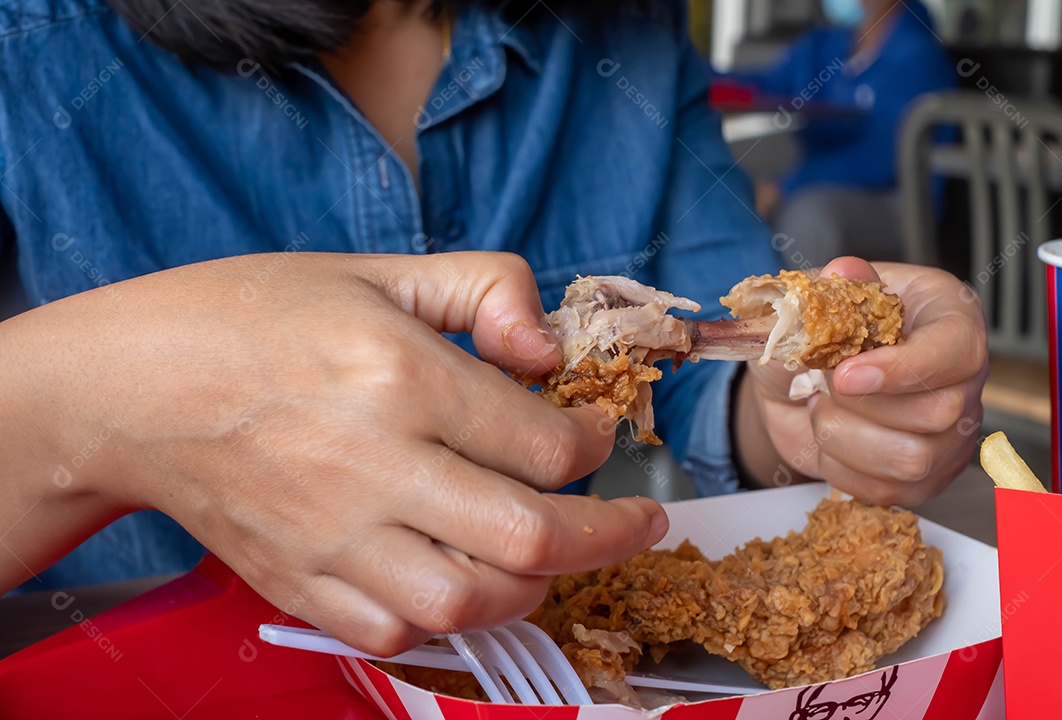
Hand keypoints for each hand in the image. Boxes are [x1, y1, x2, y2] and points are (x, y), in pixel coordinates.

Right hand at [0, 251, 666, 654]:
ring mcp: (334, 540)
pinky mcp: (301, 586)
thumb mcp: (376, 272)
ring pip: (477, 602)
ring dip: (539, 583)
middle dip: (610, 534)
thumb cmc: (251, 319)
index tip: (599, 435)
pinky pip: (403, 633)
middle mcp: (373, 468)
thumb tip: (549, 348)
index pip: (545, 444)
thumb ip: (484, 289)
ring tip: (556, 552)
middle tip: (635, 519)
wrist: (133, 387)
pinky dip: (456, 616)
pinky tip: (469, 576)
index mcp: (398, 377)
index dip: (597, 445)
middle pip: (533, 538)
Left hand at [737, 257, 987, 505]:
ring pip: (911, 459)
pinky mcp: (925, 478)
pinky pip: (887, 490)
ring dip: (844, 436)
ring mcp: (950, 434)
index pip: (955, 351)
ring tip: (824, 407)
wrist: (792, 380)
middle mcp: (962, 378)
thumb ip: (828, 289)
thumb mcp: (812, 299)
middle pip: (937, 413)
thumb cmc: (814, 332)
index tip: (845, 373)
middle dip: (858, 405)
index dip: (903, 368)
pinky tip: (829, 435)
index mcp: (948, 317)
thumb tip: (845, 271)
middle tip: (822, 382)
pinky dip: (840, 467)